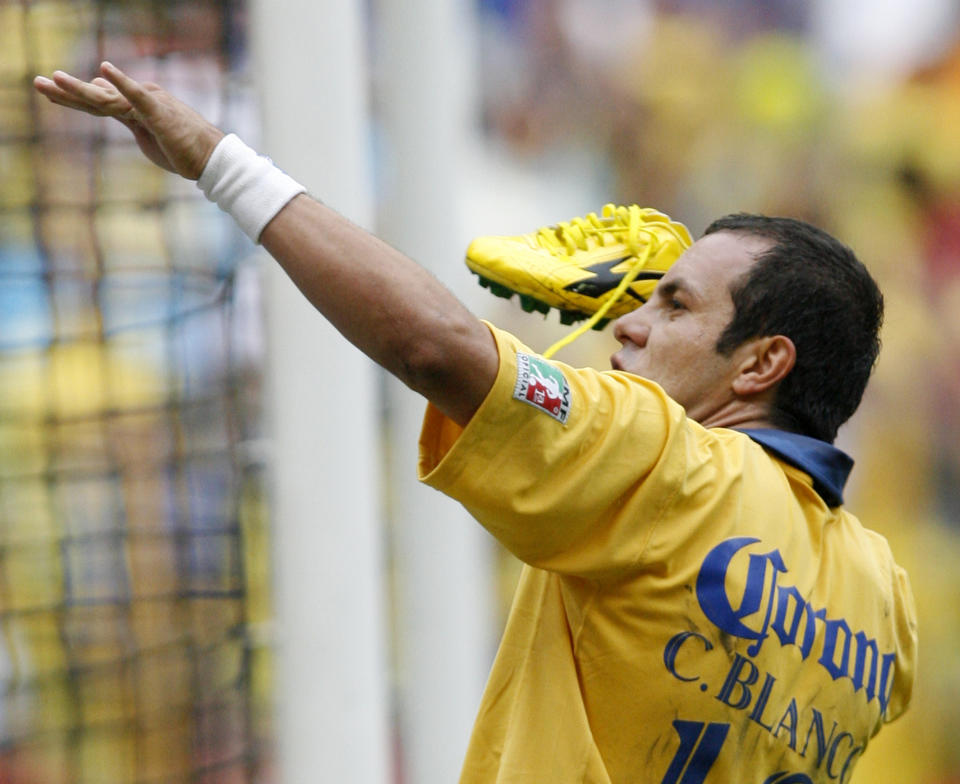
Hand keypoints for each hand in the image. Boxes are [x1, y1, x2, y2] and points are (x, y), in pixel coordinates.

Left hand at [34, 61, 224, 180]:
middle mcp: (140, 100)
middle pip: (97, 98)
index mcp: (137, 107)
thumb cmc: (185, 148)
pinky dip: (122, 83)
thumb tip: (106, 93)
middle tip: (37, 83)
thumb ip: (128, 115)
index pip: (100, 102)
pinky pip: (138, 97)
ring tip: (54, 79)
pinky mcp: (160, 114)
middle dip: (66, 91)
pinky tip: (105, 69)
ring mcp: (149, 105)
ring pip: (109, 98)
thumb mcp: (149, 132)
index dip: (74, 98)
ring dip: (80, 89)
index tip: (51, 92)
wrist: (212, 159)